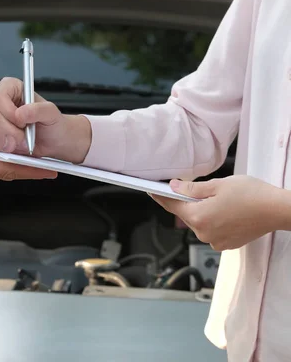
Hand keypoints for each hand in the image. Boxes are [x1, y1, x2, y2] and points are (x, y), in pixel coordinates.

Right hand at [0, 77, 90, 162]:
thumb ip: (38, 110)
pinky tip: (17, 147)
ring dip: (8, 140)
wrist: (54, 141)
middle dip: (9, 130)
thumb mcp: (51, 113)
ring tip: (24, 142)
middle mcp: (1, 101)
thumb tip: (20, 113)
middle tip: (24, 137)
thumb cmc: (53, 124)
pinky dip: (4, 147)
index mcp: (13, 88)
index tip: (21, 122)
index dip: (8, 111)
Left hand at [149, 175, 290, 250]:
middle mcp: (203, 233)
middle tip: (191, 189)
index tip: (152, 191)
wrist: (278, 210)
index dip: (161, 197)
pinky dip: (213, 221)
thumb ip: (192, 188)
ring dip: (202, 212)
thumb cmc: (252, 194)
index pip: (172, 205)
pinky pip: (211, 231)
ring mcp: (214, 241)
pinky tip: (225, 211)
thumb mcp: (218, 185)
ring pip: (199, 223)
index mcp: (198, 217)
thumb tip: (173, 187)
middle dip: (187, 202)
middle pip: (186, 215)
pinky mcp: (226, 244)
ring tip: (217, 199)